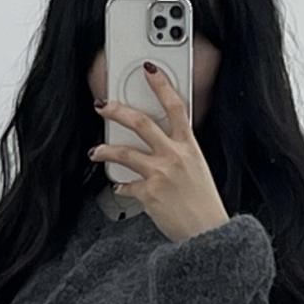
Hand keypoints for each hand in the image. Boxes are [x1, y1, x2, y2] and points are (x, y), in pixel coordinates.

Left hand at [90, 63, 231, 243]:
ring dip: (105, 150)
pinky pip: (126, 185)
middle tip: (103, 105)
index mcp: (190, 147)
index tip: (150, 70)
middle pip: (141, 123)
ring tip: (96, 151)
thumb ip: (179, 153)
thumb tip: (158, 146)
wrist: (207, 234)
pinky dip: (121, 186)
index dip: (162, 85)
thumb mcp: (198, 170)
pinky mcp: (149, 194)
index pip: (176, 107)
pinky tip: (120, 187)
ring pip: (124, 152)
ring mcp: (161, 174)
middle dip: (118, 110)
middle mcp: (175, 156)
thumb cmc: (203, 204)